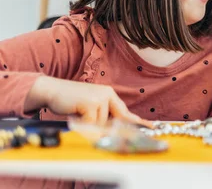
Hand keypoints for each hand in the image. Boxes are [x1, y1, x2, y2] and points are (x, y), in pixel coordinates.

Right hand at [26, 76, 150, 126]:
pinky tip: (74, 114)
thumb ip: (103, 115)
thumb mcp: (90, 106)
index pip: (125, 111)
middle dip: (112, 128)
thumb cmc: (71, 101)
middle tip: (102, 128)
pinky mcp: (91, 103)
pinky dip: (82, 124)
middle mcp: (107, 94)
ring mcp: (100, 98)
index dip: (137, 121)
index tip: (151, 127)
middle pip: (116, 119)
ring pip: (101, 124)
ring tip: (78, 115)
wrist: (53, 90)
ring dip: (89, 125)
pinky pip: (92, 124)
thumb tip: (115, 129)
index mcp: (109, 94)